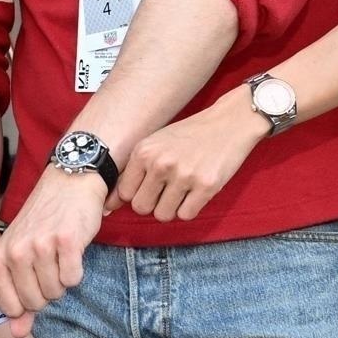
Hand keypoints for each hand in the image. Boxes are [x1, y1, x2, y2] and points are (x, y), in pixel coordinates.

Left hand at [0, 167, 106, 321]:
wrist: (68, 184)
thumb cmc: (42, 222)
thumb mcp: (20, 258)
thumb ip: (18, 298)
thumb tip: (19, 334)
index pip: (12, 308)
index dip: (28, 302)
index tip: (32, 281)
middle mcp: (16, 253)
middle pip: (37, 303)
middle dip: (48, 291)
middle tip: (49, 264)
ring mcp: (40, 247)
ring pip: (57, 292)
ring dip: (63, 279)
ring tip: (59, 255)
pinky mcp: (66, 242)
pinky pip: (73, 279)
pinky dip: (77, 270)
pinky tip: (71, 250)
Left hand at [117, 97, 265, 224]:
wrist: (229, 122)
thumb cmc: (190, 134)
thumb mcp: (155, 143)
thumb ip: (133, 171)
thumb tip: (109, 204)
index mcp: (144, 151)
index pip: (125, 193)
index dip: (136, 194)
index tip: (148, 188)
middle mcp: (161, 163)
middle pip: (141, 207)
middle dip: (152, 204)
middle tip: (166, 190)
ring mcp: (184, 176)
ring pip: (163, 214)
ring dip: (171, 208)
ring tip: (182, 190)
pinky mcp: (206, 186)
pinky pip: (186, 215)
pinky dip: (189, 208)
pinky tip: (195, 191)